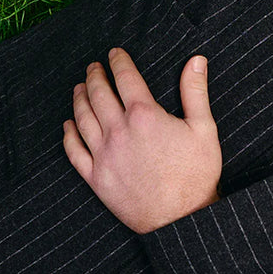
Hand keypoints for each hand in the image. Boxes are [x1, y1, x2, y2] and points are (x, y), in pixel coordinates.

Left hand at [62, 47, 221, 233]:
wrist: (180, 219)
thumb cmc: (196, 174)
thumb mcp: (204, 128)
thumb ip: (196, 91)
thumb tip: (196, 60)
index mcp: (145, 115)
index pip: (126, 78)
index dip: (119, 62)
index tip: (114, 53)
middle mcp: (119, 131)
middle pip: (99, 94)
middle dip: (95, 76)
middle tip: (94, 66)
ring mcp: (104, 154)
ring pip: (83, 118)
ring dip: (79, 99)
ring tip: (79, 87)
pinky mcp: (96, 177)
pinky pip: (74, 151)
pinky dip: (68, 134)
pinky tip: (68, 125)